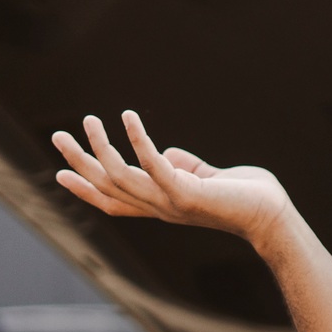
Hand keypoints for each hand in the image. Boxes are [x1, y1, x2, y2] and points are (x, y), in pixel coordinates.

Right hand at [52, 111, 293, 249]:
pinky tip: (128, 116)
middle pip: (108, 188)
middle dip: (80, 163)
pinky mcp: (186, 193)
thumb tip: (166, 154)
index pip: (114, 200)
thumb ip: (185, 166)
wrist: (274, 215)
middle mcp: (160, 208)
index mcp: (162, 206)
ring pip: (120, 178)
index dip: (86, 189)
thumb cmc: (247, 197)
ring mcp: (170, 203)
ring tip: (89, 120)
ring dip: (100, 148)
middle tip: (57, 136)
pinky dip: (138, 139)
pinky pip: (153, 163)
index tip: (59, 172)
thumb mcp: (207, 178)